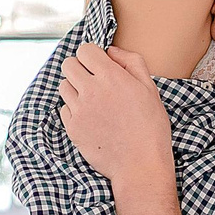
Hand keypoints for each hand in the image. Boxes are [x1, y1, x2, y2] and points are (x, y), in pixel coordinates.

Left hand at [58, 42, 174, 184]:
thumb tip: (111, 51)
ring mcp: (79, 110)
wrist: (140, 165)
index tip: (99, 64)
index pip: (84, 50)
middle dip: (79, 68)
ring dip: (75, 89)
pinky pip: (64, 109)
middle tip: (93, 80)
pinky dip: (74, 111)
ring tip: (92, 101)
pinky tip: (91, 118)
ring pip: (63, 86)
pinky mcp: (72, 128)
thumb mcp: (150, 88)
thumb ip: (131, 62)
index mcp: (111, 77)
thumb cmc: (150, 127)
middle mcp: (91, 90)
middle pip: (68, 65)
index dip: (92, 55)